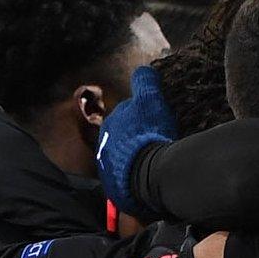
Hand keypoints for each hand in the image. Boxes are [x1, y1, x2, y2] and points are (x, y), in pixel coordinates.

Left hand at [96, 66, 177, 216]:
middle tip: (155, 143)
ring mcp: (107, 168)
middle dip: (135, 140)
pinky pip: (125, 180)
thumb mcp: (149, 101)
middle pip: (122, 140)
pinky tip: (148, 178)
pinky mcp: (114, 188)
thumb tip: (143, 69)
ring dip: (135, 160)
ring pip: (122, 160)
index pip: (125, 118)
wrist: (146, 174)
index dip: (141, 119)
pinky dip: (134, 178)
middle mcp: (103, 146)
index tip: (154, 124)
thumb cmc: (148, 134)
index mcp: (110, 124)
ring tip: (153, 162)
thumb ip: (145, 82)